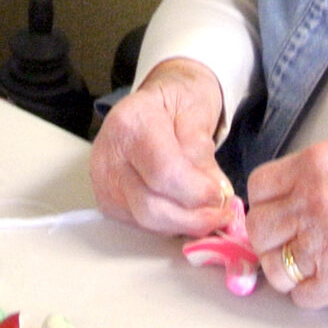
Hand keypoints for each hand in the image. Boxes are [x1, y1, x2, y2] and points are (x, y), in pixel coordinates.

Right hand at [90, 58, 244, 238]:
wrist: (156, 100)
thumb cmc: (178, 100)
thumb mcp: (198, 112)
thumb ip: (203, 154)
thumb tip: (215, 194)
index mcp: (131, 123)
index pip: (164, 172)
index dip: (198, 192)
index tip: (223, 195)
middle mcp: (108, 155)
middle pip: (151, 207)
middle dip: (193, 217)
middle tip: (222, 212)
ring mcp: (104, 182)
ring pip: (147, 223)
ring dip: (185, 225)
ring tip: (209, 211)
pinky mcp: (108, 202)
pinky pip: (143, 226)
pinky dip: (171, 225)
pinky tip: (187, 210)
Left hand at [244, 139, 327, 311]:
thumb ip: (319, 173)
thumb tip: (289, 192)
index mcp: (319, 165)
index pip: (260, 187)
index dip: (268, 201)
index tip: (277, 209)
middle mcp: (314, 202)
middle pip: (260, 228)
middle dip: (273, 236)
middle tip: (291, 239)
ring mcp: (324, 244)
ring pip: (273, 266)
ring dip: (287, 267)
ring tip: (308, 262)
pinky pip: (300, 295)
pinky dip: (311, 292)